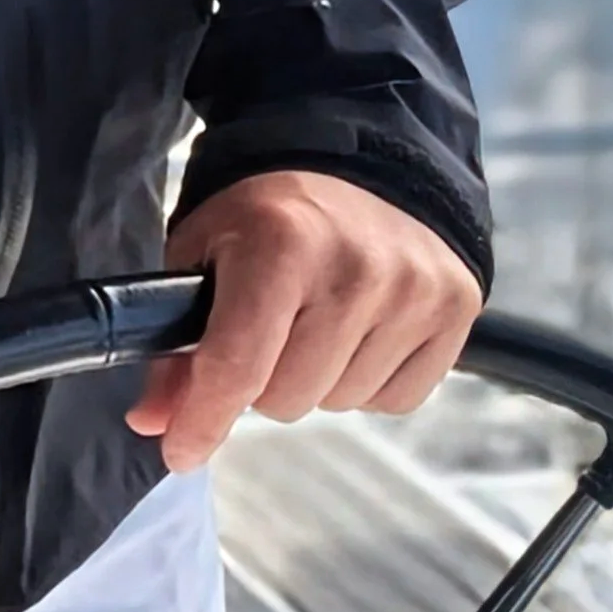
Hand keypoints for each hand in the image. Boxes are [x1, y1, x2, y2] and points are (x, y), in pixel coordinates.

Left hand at [127, 171, 479, 470]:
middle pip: (287, 399)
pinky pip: (397, 399)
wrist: (360, 161)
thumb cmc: (268, 214)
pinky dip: (369, 380)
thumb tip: (157, 423)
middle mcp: (355, 268)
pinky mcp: (455, 306)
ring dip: (318, 379)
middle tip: (268, 329)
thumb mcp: (203, 253)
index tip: (181, 450)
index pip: (239, 366)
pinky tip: (361, 330)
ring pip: (340, 403)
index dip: (203, 420)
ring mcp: (413, 289)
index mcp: (281, 244)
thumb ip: (175, 342)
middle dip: (263, 381)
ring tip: (317, 319)